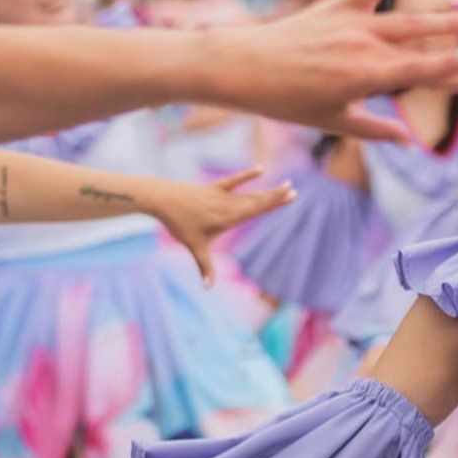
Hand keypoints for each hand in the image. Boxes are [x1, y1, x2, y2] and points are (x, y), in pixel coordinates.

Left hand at [149, 168, 297, 283]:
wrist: (163, 199)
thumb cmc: (179, 224)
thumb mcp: (194, 246)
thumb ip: (205, 267)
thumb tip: (208, 287)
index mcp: (228, 217)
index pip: (256, 209)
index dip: (274, 203)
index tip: (290, 197)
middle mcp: (228, 204)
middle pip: (257, 200)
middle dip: (275, 196)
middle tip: (294, 191)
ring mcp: (221, 194)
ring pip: (249, 193)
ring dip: (266, 190)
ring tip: (283, 185)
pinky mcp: (213, 187)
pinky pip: (233, 181)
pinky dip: (246, 176)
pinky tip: (260, 169)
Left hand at [201, 0, 457, 143]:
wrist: (243, 68)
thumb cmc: (287, 101)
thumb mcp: (333, 121)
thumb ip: (375, 130)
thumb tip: (411, 143)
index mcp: (367, 78)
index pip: (426, 75)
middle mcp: (365, 47)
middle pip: (424, 42)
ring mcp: (352, 23)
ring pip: (408, 18)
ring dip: (444, 13)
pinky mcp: (337, 6)